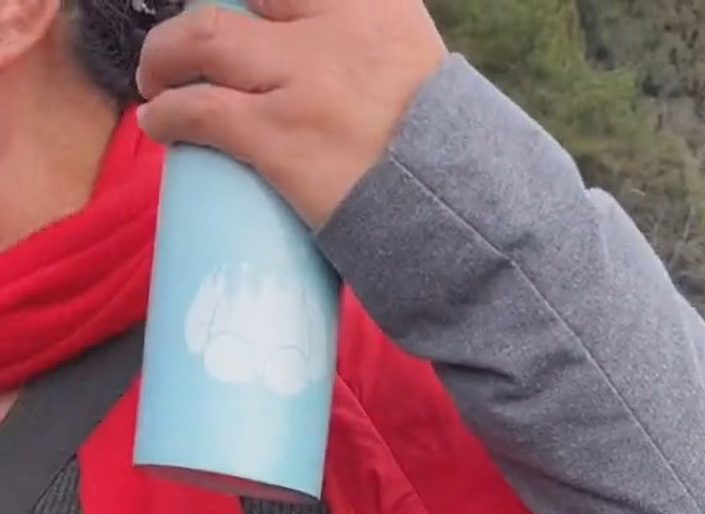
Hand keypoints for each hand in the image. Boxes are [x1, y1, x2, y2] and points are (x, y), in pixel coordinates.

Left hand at [136, 0, 446, 228]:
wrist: (471, 223)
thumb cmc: (446, 162)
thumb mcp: (417, 69)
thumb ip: (371, 49)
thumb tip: (317, 58)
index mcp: (376, 3)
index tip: (236, 12)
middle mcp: (339, 27)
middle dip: (198, 23)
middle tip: (184, 50)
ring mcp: (308, 81)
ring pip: (203, 42)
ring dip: (164, 60)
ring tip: (158, 85)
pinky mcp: (284, 139)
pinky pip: (203, 111)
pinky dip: (169, 114)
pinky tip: (159, 124)